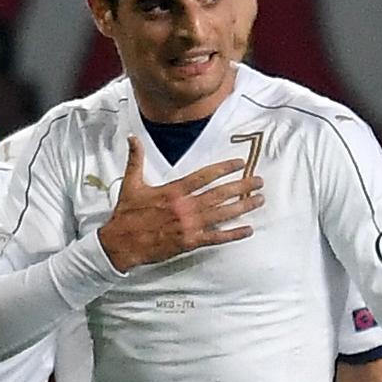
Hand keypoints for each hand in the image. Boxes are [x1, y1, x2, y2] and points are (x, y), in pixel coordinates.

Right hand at [97, 136, 262, 271]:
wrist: (121, 243)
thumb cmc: (126, 214)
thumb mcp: (131, 184)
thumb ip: (136, 159)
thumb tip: (133, 137)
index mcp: (173, 191)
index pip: (204, 176)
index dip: (224, 168)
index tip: (240, 163)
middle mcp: (184, 207)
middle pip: (219, 194)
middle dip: (241, 186)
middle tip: (259, 181)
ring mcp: (189, 225)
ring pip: (222, 214)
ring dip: (243, 206)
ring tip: (260, 200)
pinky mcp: (190, 242)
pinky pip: (216, 237)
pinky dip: (233, 234)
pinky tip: (248, 230)